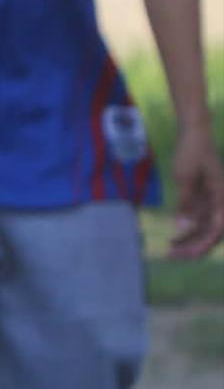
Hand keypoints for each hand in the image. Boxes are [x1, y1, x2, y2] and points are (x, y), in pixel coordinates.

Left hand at [167, 128, 223, 258]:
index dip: (202, 244)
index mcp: (222, 198)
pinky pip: (200, 219)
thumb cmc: (191, 152)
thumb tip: (182, 226)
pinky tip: (174, 236)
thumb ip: (186, 202)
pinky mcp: (205, 198)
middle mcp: (221, 203)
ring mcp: (214, 201)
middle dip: (194, 247)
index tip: (185, 254)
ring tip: (170, 249)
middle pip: (212, 233)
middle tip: (172, 256)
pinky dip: (189, 229)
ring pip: (205, 228)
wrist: (194, 132)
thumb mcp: (185, 177)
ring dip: (190, 240)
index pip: (216, 229)